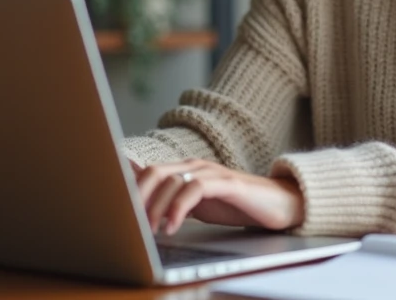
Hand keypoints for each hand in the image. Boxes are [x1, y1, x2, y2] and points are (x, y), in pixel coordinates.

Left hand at [131, 159, 304, 234]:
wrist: (278, 204)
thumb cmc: (235, 205)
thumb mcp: (195, 203)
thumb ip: (169, 197)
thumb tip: (138, 190)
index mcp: (185, 169)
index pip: (147, 172)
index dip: (129, 191)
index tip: (117, 214)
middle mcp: (195, 165)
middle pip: (154, 173)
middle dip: (137, 199)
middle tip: (131, 224)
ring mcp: (211, 172)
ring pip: (171, 180)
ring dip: (155, 207)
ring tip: (150, 231)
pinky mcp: (226, 183)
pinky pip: (195, 189)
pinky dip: (178, 207)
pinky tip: (172, 226)